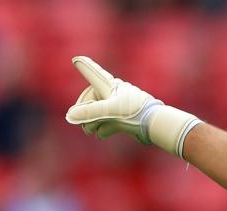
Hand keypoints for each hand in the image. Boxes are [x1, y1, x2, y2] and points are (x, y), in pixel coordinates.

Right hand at [64, 56, 200, 155]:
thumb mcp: (110, 112)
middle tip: (83, 126)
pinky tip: (102, 135)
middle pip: (92, 100)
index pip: (94, 74)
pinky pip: (110, 121)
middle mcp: (114, 93)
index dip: (85, 67)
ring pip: (100, 112)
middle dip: (85, 113)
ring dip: (93, 122)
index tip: (77, 59)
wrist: (156, 124)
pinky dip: (104, 127)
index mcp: (110, 86)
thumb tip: (70, 116)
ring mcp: (120, 105)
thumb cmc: (134, 113)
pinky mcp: (126, 117)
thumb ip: (89, 113)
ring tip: (90, 132)